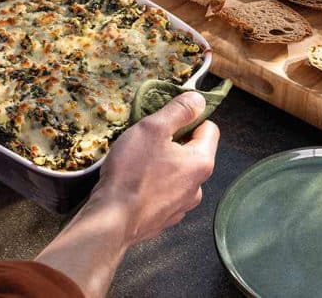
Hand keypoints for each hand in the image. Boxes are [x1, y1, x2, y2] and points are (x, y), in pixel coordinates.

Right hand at [94, 92, 219, 244]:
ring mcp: (182, 206)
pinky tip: (135, 185)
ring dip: (164, 166)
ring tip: (138, 164)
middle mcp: (198, 187)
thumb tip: (198, 100)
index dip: (190, 118)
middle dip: (174, 143)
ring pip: (178, 175)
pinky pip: (165, 194)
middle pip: (193, 153)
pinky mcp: (164, 220)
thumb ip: (178, 111)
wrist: (112, 221)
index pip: (210, 129)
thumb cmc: (132, 172)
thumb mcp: (153, 128)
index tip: (168, 119)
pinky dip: (154, 186)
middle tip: (148, 140)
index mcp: (201, 162)